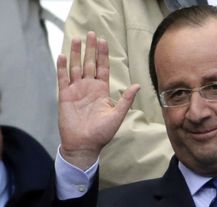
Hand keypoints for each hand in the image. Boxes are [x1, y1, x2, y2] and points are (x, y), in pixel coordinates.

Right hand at [57, 32, 139, 169]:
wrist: (84, 145)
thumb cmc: (102, 133)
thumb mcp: (117, 115)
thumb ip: (126, 99)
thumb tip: (138, 85)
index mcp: (101, 90)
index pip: (103, 68)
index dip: (103, 55)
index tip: (103, 41)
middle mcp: (89, 88)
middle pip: (89, 63)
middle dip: (90, 49)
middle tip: (91, 34)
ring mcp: (76, 91)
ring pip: (75, 67)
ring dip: (75, 54)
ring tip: (76, 39)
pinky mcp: (64, 96)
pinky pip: (62, 79)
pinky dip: (62, 68)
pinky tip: (62, 56)